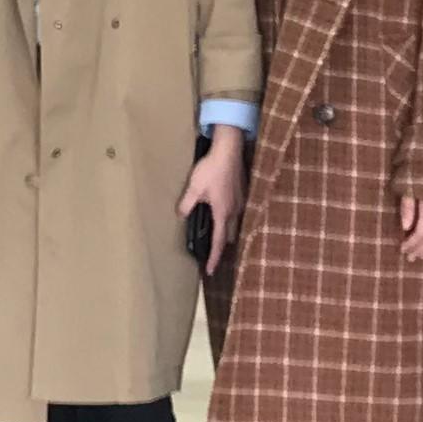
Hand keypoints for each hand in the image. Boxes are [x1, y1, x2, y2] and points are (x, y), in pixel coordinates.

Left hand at [180, 127, 246, 276]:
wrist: (228, 151)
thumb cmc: (211, 170)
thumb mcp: (194, 188)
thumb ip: (187, 204)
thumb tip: (181, 215)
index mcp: (223, 213)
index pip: (218, 242)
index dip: (214, 257)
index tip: (210, 270)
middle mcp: (234, 211)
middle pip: (228, 235)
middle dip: (221, 245)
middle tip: (211, 251)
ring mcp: (240, 202)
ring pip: (234, 223)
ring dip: (225, 231)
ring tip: (215, 232)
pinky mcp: (241, 193)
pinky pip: (236, 212)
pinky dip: (229, 218)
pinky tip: (222, 212)